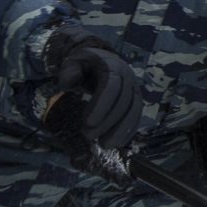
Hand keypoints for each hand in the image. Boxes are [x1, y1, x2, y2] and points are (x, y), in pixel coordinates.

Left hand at [45, 26, 141, 146]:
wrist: (101, 61)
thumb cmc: (84, 65)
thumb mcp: (73, 62)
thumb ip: (69, 70)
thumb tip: (69, 80)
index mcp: (112, 66)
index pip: (111, 86)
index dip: (101, 105)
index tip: (87, 122)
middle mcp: (128, 77)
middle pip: (122, 102)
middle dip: (107, 122)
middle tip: (88, 136)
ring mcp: (134, 90)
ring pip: (134, 111)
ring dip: (121, 130)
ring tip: (104, 145)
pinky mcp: (136, 101)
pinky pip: (136, 117)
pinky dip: (128, 131)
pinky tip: (117, 144)